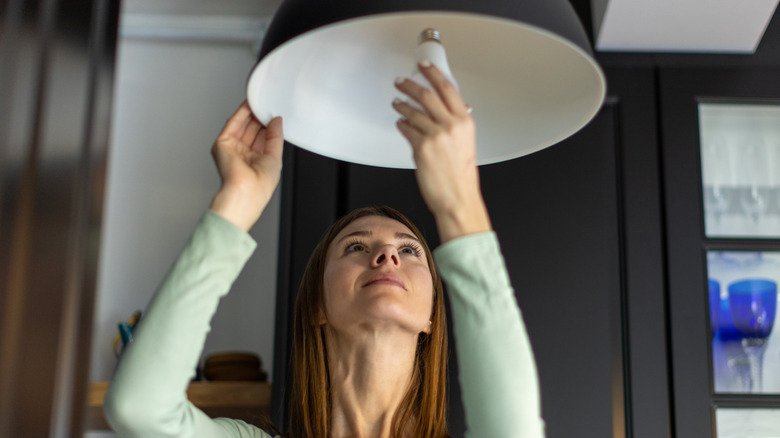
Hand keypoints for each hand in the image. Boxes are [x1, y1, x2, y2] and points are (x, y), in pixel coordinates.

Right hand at [209, 101, 283, 230]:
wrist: (246, 192)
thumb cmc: (260, 185)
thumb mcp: (275, 157)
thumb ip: (275, 136)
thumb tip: (276, 120)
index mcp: (256, 161)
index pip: (263, 138)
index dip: (269, 125)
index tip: (275, 113)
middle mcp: (244, 155)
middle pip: (252, 130)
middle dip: (260, 117)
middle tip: (268, 103)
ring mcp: (232, 149)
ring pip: (242, 125)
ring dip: (251, 112)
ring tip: (260, 100)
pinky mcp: (222, 144)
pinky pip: (232, 124)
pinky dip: (240, 113)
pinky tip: (249, 104)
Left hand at [393, 62, 490, 241]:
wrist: (457, 198)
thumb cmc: (461, 175)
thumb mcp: (466, 143)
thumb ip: (456, 124)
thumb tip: (447, 109)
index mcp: (465, 121)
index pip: (448, 88)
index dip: (433, 73)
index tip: (424, 66)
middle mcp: (451, 125)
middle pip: (426, 94)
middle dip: (410, 85)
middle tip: (400, 82)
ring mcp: (435, 135)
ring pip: (413, 111)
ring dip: (401, 105)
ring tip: (396, 102)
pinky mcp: (421, 147)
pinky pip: (407, 129)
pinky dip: (402, 125)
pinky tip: (400, 123)